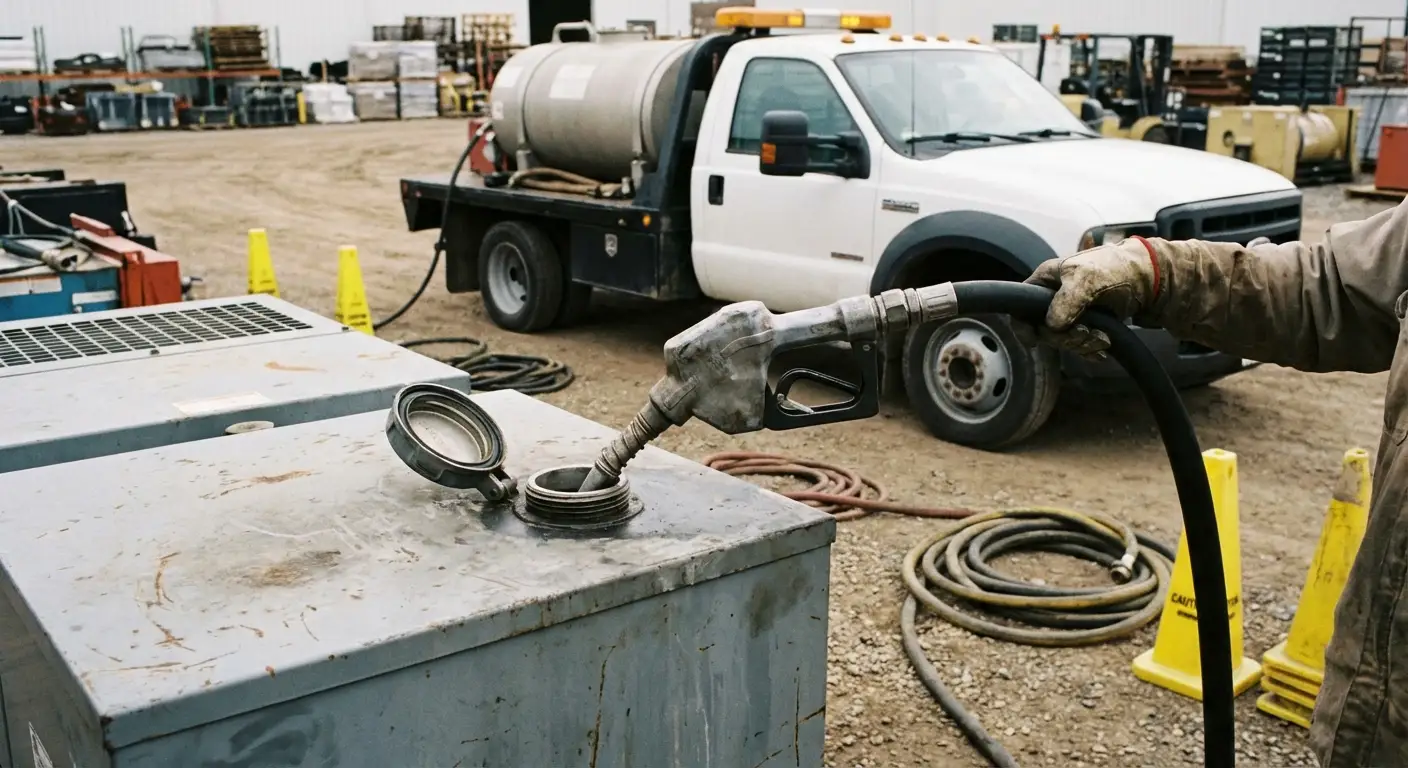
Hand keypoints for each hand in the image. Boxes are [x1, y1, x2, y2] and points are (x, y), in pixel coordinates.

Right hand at [1023, 238, 1163, 356]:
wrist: (1147, 278)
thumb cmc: (1114, 268)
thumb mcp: (1086, 279)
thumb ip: (1065, 301)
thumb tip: (1051, 325)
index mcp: (1045, 281)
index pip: (1019, 308)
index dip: (1023, 327)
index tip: (1034, 341)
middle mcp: (1053, 299)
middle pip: (1044, 331)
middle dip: (1066, 338)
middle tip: (1086, 334)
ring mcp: (1069, 313)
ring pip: (1062, 341)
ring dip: (1082, 344)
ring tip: (1102, 339)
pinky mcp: (1086, 325)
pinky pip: (1078, 346)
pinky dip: (1090, 350)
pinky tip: (1103, 348)